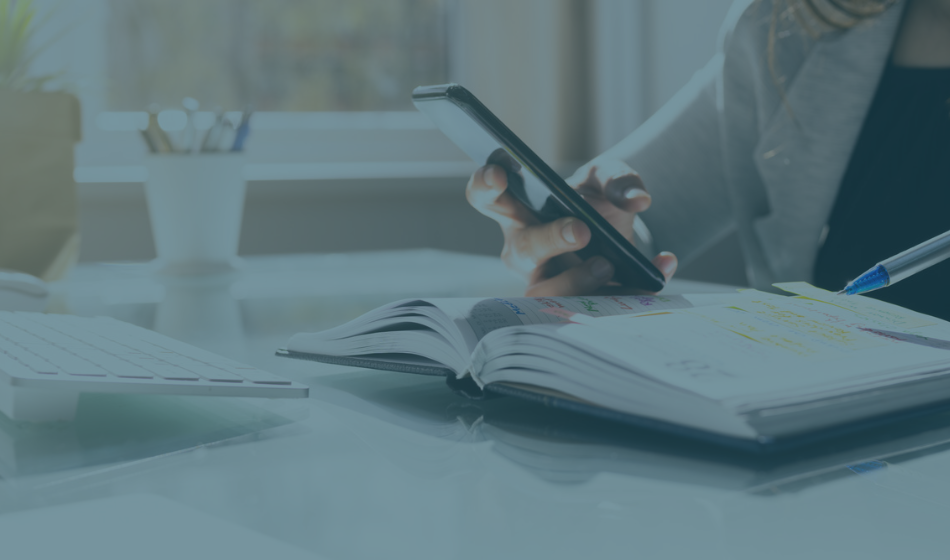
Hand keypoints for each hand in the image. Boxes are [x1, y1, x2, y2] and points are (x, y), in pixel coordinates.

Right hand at [466, 159, 676, 295]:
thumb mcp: (605, 177)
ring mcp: (546, 282)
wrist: (620, 231)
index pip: (486, 198)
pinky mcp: (577, 304)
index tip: (499, 174)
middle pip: (522, 251)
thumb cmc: (594, 200)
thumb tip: (638, 199)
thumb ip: (618, 178)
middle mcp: (524, 250)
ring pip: (546, 293)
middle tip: (582, 231)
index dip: (485, 186)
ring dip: (576, 280)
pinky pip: (600, 306)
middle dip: (550, 240)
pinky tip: (662, 266)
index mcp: (519, 211)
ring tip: (608, 263)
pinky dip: (635, 290)